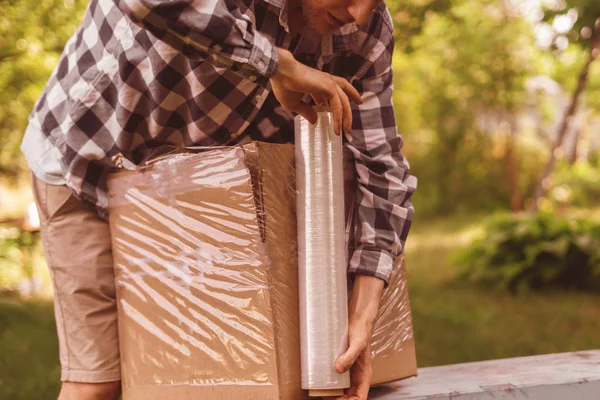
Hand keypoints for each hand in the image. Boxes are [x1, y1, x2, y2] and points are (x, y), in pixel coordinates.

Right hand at [270, 48, 362, 135]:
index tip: (332, 118)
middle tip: (348, 125)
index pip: (330, 95)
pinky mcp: (330, 87)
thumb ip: (305, 111)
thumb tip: (314, 121)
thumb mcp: (294, 104)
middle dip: (346, 111)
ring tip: (348, 130)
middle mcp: (326, 81)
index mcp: (317, 83)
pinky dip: (339, 118)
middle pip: (343, 96)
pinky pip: (338, 106)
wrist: (281, 73)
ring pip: (344, 102)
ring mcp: (329, 83)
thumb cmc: (283, 85)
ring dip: (347, 117)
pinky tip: (338, 129)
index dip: (332, 107)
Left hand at [330, 275, 384, 399]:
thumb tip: (338, 369)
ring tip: (319, 392)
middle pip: (349, 397)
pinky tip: (319, 382)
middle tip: (323, 396)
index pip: (359, 398)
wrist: (356, 320)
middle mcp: (357, 377)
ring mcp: (349, 372)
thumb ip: (349, 356)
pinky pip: (335, 379)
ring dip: (333, 394)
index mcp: (364, 376)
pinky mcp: (341, 364)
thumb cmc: (360, 332)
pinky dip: (328, 384)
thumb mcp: (356, 344)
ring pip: (342, 390)